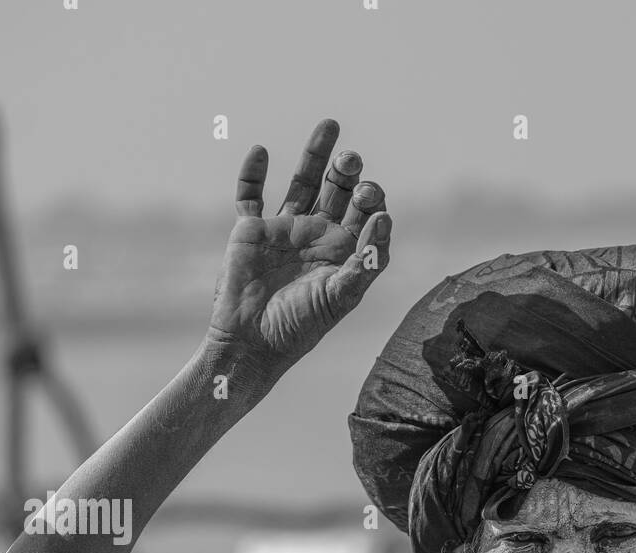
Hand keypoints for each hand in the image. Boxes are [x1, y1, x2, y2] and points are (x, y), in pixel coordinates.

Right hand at [206, 118, 391, 372]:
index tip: (371, 195)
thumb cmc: (300, 327)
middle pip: (337, 191)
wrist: (252, 343)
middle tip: (353, 158)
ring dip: (315, 156)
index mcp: (343, 253)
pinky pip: (250, 194)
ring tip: (331, 126)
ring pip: (301, 183)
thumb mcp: (341, 297)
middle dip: (347, 171)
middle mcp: (317, 237)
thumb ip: (366, 261)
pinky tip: (262, 152)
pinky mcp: (251, 230)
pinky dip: (253, 173)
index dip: (372, 200)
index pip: (365, 215)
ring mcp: (284, 230)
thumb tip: (386, 221)